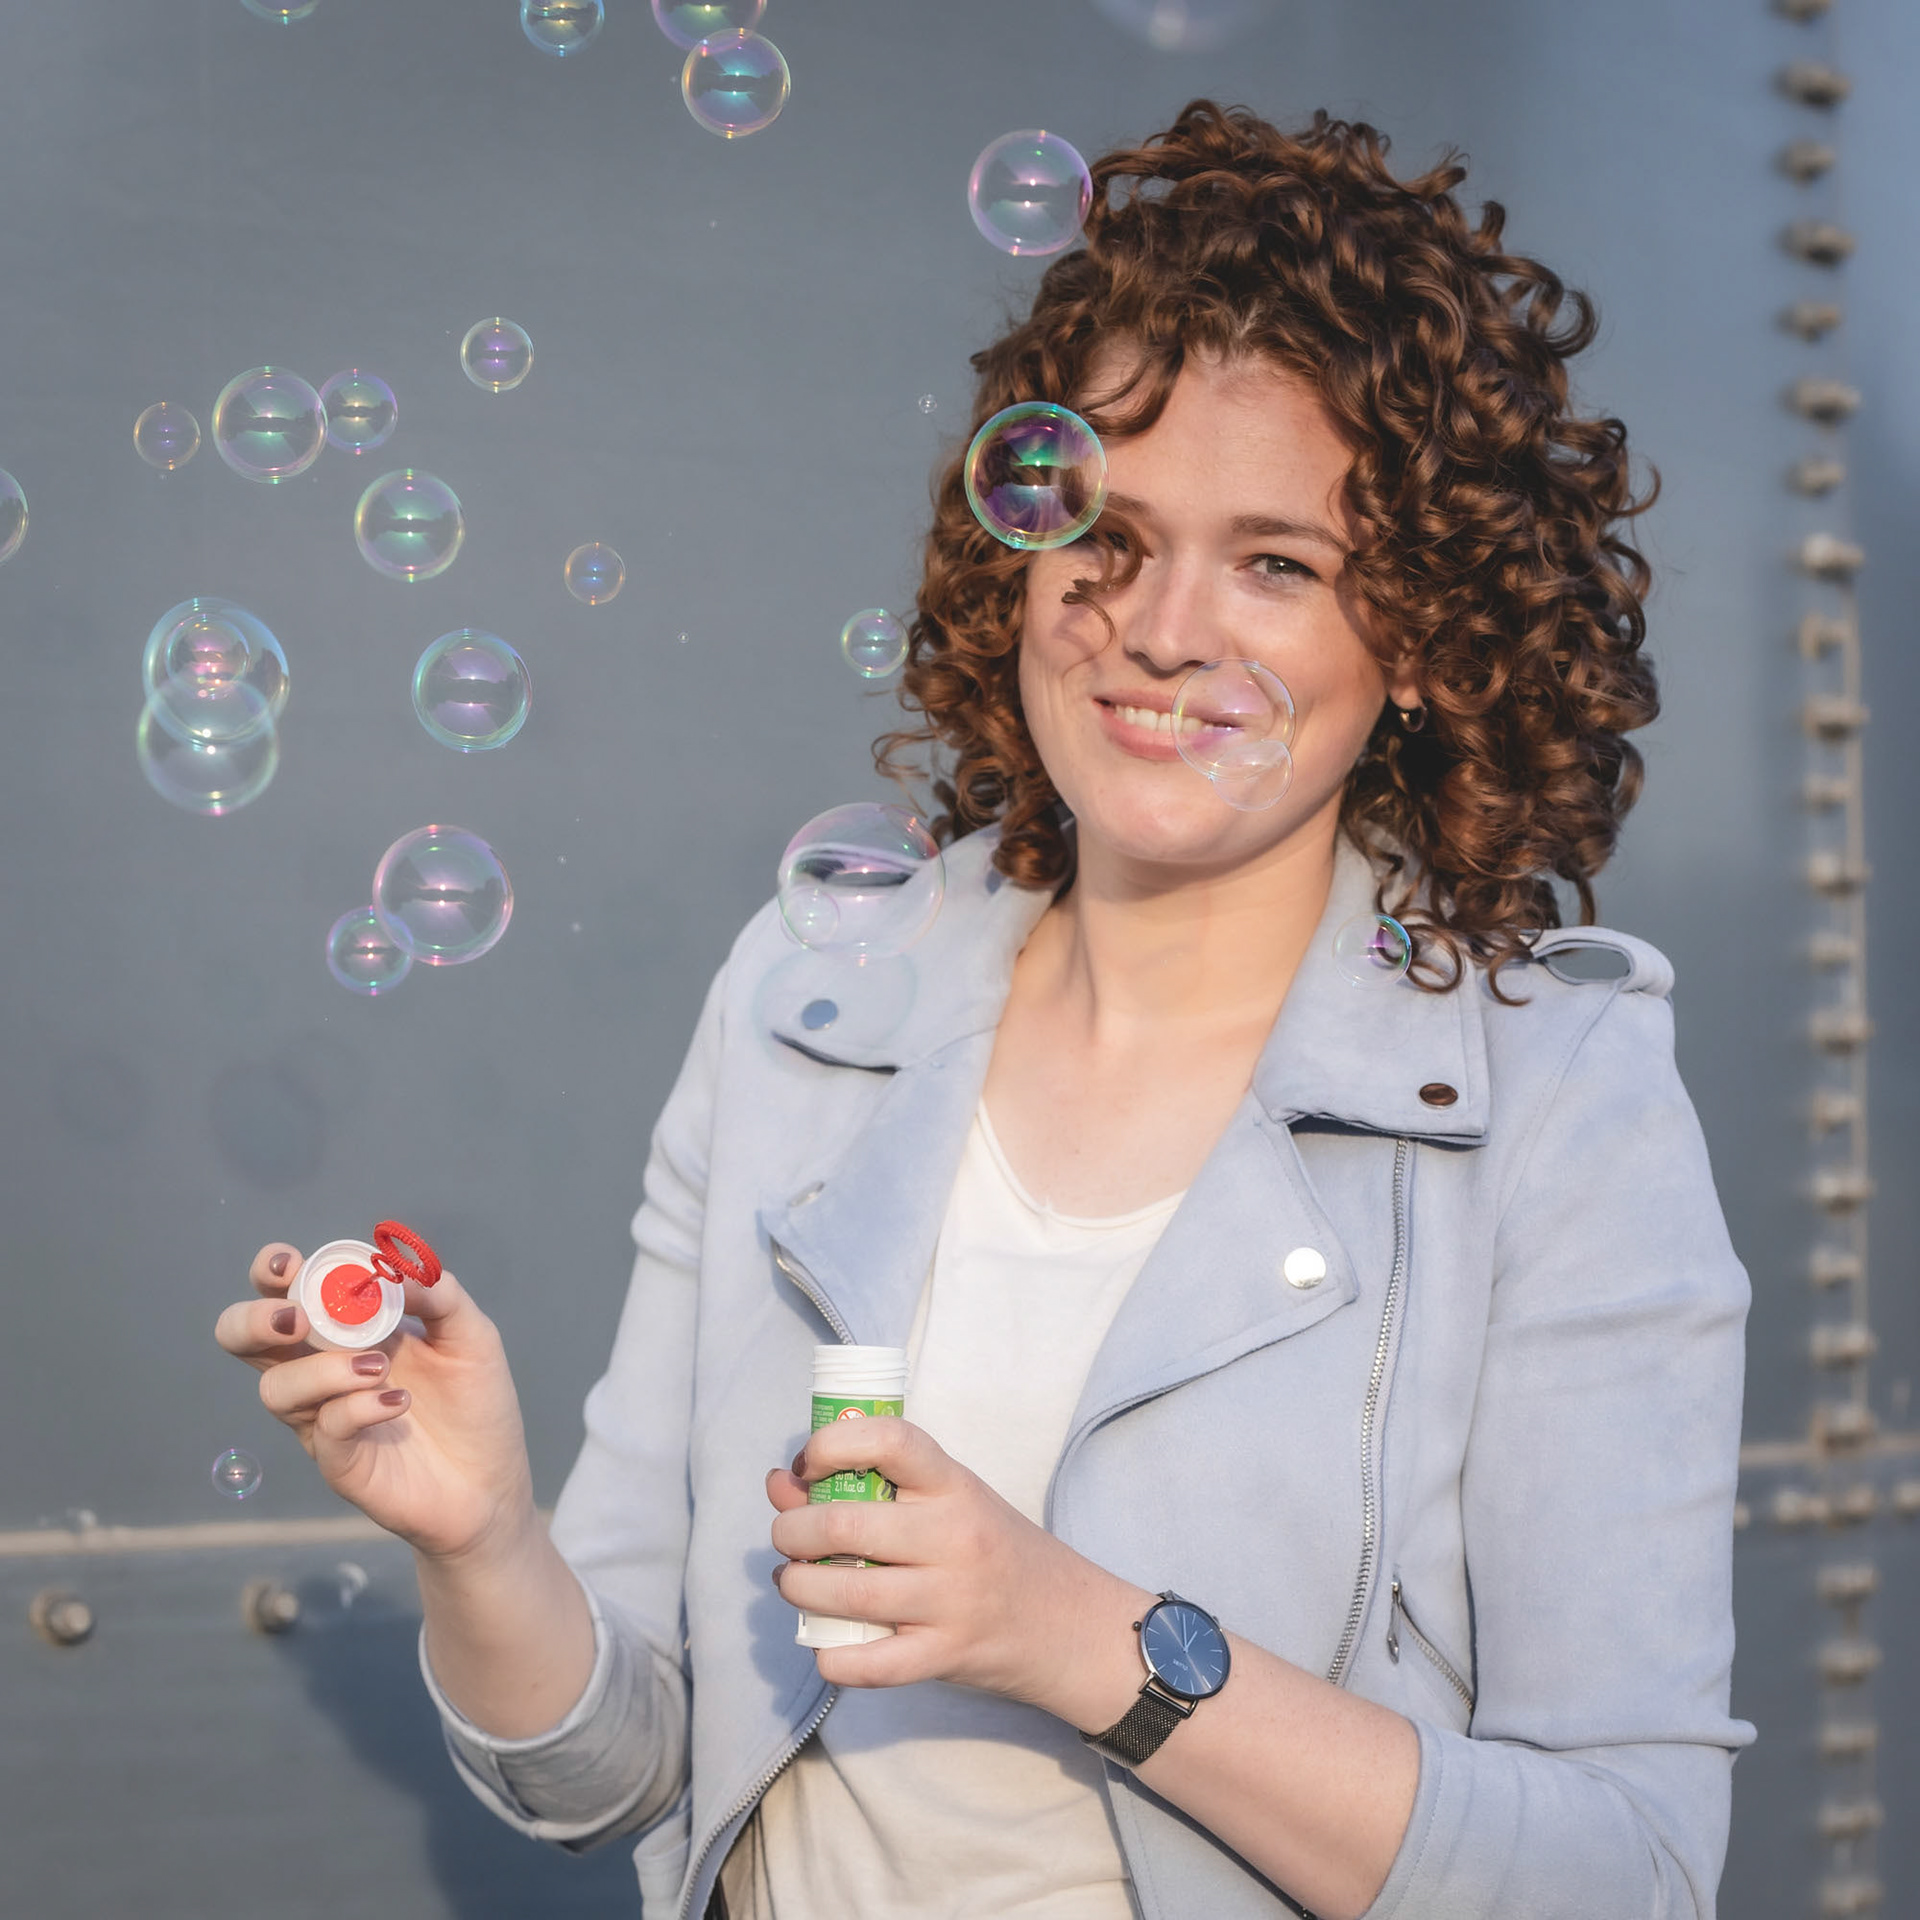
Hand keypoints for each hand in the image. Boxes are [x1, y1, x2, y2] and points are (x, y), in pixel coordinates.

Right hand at [213, 1242, 539, 1563]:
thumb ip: (438, 1293)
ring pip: (276, 1389)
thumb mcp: (469, 1334)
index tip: (290, 1263)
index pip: (286, 1293)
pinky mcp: (339, 1463)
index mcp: (347, 1332)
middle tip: (297, 1319)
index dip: (272, 1273)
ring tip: (378, 1367)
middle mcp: (323, 1373)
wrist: (492, 1483)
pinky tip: (399, 1402)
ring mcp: (324, 1420)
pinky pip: (325, 1429)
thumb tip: (393, 1267)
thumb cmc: (475, 1404)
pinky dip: (358, 1407)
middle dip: (254, 1321)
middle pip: (245, 1341)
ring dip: (322, 1368)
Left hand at [766, 1417, 1151, 1726]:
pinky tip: (824, 1642)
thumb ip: (871, 1488)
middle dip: (792, 1530)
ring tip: (793, 1580)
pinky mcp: (946, 1655)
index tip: (809, 1463)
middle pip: (845, 1526)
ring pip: (847, 1593)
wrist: (1068, 1620)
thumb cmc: (995, 1549)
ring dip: (798, 1586)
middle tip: (787, 1536)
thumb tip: (779, 1482)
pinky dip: (831, 1655)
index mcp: (953, 1485)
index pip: (890, 1441)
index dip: (832, 1445)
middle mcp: (954, 1536)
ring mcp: (952, 1599)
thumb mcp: (947, 1502)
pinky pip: (870, 1663)